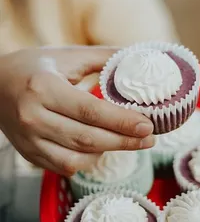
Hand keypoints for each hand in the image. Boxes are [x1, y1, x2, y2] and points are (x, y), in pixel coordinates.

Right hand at [0, 46, 154, 175]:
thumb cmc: (35, 67)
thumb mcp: (67, 55)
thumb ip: (103, 57)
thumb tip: (136, 58)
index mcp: (44, 88)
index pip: (90, 111)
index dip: (122, 121)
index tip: (148, 125)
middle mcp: (33, 117)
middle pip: (87, 138)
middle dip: (124, 142)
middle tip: (150, 139)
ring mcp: (28, 139)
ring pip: (76, 159)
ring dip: (107, 153)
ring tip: (128, 141)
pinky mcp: (28, 152)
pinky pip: (63, 166)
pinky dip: (86, 161)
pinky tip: (100, 148)